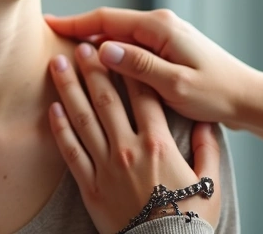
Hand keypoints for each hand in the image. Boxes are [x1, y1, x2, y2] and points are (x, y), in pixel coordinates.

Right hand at [47, 8, 262, 128]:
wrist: (248, 97)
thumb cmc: (216, 93)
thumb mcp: (174, 83)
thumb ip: (138, 65)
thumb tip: (101, 49)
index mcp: (159, 27)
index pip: (106, 20)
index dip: (75, 23)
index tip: (49, 25)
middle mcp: (160, 24)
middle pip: (109, 23)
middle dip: (78, 29)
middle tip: (48, 38)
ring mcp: (164, 34)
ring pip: (119, 33)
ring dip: (93, 40)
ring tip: (66, 50)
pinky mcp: (167, 47)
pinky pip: (131, 43)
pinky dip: (110, 50)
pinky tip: (98, 62)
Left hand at [48, 43, 221, 231]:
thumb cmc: (190, 220)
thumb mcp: (210, 182)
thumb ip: (208, 148)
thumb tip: (207, 123)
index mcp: (159, 144)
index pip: (143, 96)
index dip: (129, 68)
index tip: (118, 47)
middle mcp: (129, 149)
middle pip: (107, 99)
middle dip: (92, 68)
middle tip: (81, 46)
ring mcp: (107, 166)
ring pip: (83, 119)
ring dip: (69, 88)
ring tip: (58, 63)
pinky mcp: (90, 186)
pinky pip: (71, 152)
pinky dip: (60, 128)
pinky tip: (52, 108)